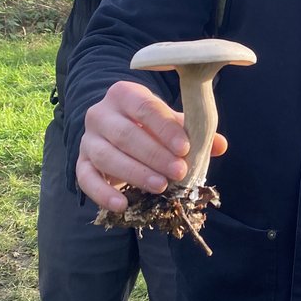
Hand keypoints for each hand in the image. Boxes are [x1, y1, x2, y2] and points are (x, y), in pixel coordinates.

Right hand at [76, 81, 226, 210]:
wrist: (116, 132)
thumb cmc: (150, 125)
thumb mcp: (171, 123)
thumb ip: (192, 131)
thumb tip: (220, 145)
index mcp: (125, 95)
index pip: (145, 108)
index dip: (165, 129)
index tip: (184, 148)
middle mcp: (100, 114)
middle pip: (125, 134)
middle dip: (154, 155)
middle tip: (179, 172)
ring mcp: (88, 139)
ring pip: (106, 156)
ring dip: (135, 173)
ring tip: (160, 187)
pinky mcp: (80, 162)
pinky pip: (86, 178)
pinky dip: (103, 193)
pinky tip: (123, 206)